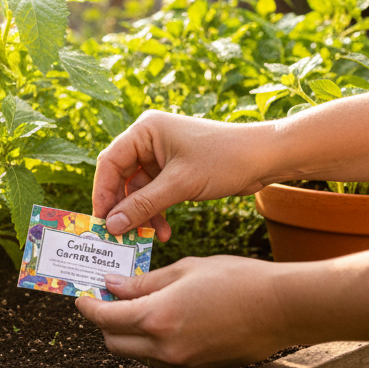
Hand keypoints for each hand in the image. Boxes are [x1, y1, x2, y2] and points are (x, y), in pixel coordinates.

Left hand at [75, 256, 287, 367]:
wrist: (284, 308)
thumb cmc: (237, 280)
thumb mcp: (184, 270)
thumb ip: (143, 282)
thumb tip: (112, 286)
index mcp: (157, 318)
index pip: (104, 318)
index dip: (88, 306)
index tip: (81, 296)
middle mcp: (165, 347)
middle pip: (114, 342)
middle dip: (104, 322)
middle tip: (108, 299)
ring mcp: (183, 363)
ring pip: (136, 354)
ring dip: (127, 334)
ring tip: (135, 308)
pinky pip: (161, 359)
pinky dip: (152, 343)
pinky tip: (163, 321)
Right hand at [93, 110, 274, 239]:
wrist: (267, 158)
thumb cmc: (224, 159)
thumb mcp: (180, 184)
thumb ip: (143, 205)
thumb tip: (111, 225)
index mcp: (145, 130)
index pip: (110, 162)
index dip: (103, 192)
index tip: (101, 220)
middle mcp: (149, 140)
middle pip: (122, 177)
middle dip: (124, 207)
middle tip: (119, 233)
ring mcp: (161, 155)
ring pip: (139, 190)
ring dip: (143, 214)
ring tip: (148, 236)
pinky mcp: (174, 170)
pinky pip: (155, 193)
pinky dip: (157, 211)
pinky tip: (164, 230)